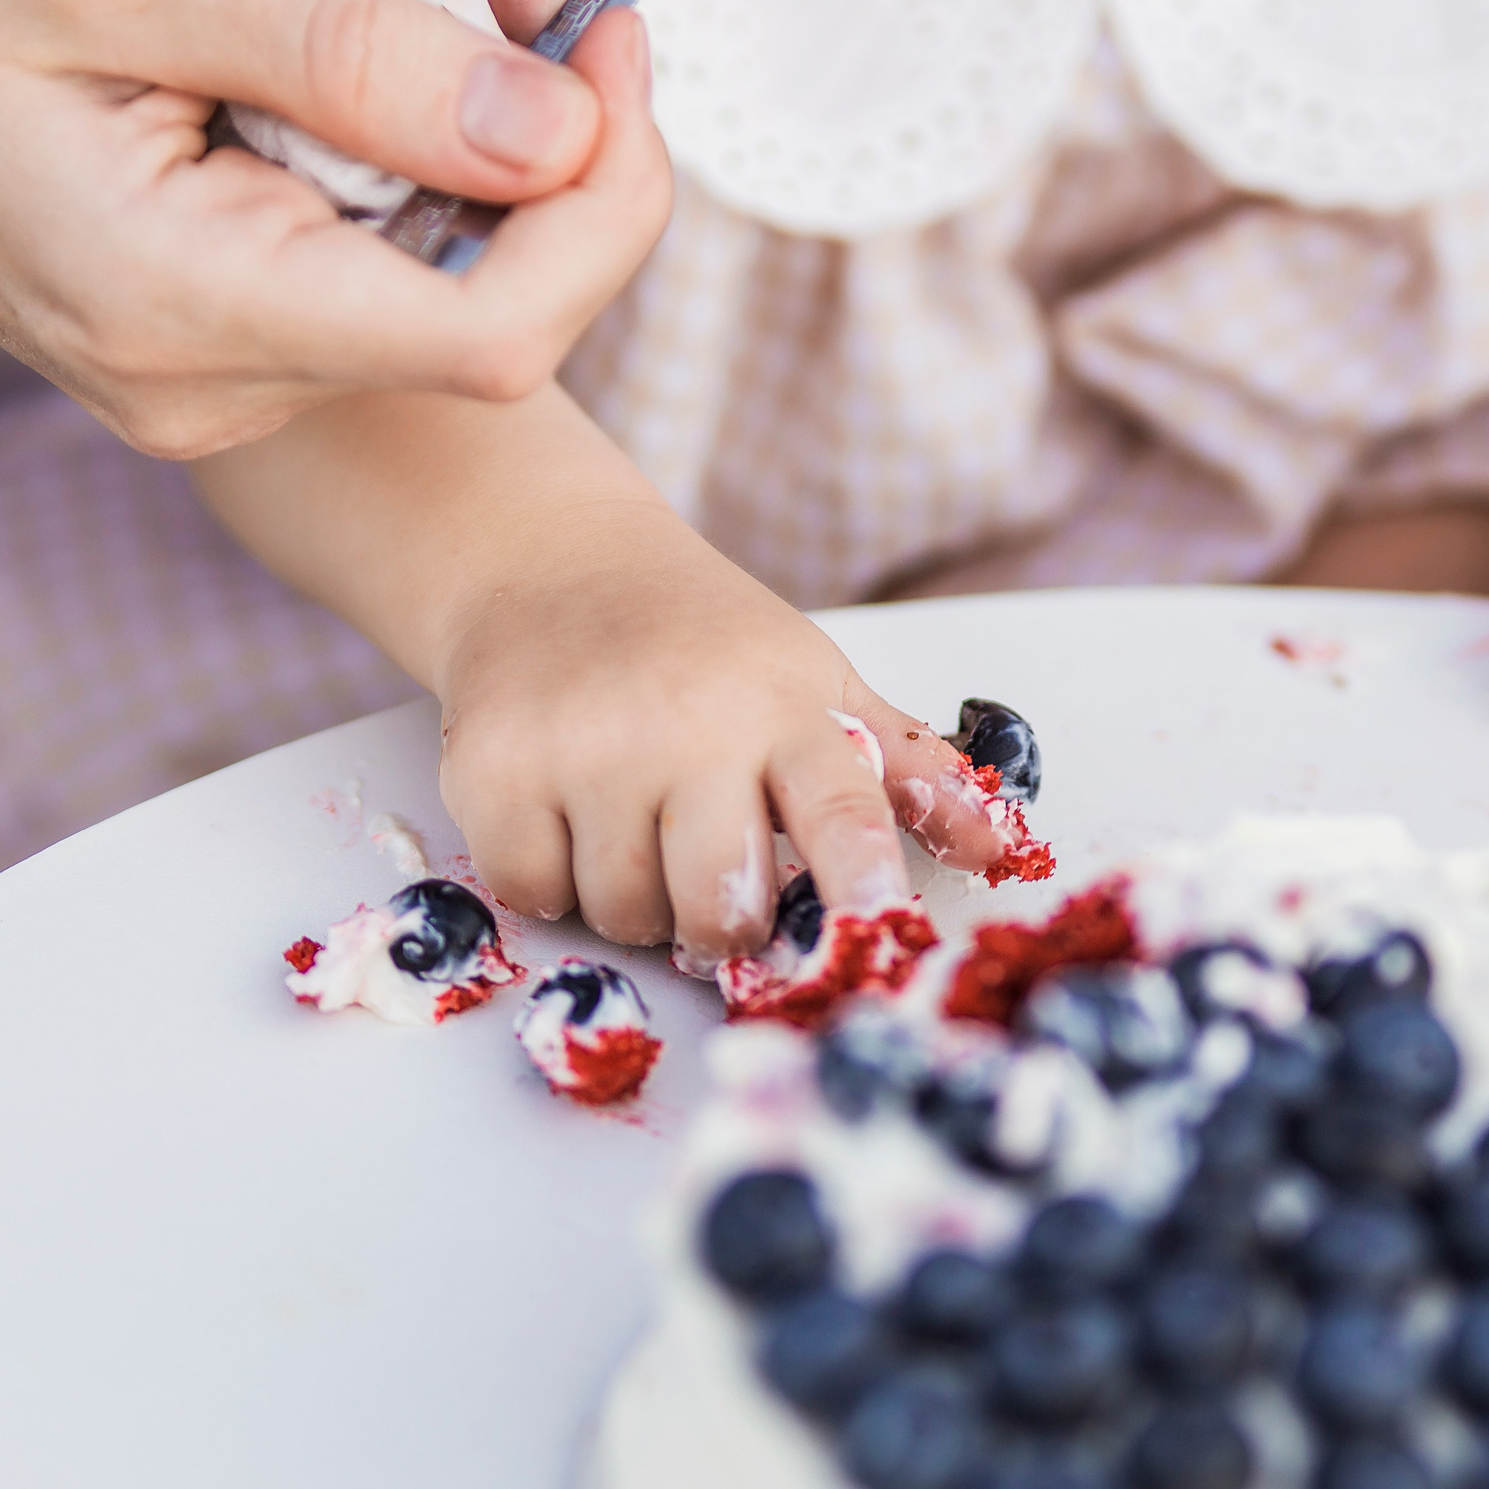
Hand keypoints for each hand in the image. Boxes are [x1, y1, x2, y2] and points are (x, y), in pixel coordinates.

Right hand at [0, 0, 668, 456]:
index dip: (603, 194)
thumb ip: (345, 57)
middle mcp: (224, 385)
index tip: (606, 41)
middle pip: (504, 305)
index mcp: (184, 308)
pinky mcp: (243, 345)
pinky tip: (390, 57)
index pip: (499, 335)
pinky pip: (396, 266)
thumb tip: (551, 133)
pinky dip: (431, 153)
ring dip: (502, 127)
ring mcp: (236, 381)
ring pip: (459, 280)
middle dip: (560, 127)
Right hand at [434, 499, 1006, 965]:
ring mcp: (582, 748)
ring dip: (632, 898)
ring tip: (632, 819)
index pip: (840, 807)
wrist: (548, 565)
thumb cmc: (701, 642)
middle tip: (709, 871)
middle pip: (718, 904)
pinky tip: (565, 811)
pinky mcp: (492, 770)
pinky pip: (535, 894)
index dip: (858, 876)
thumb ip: (904, 771)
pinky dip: (550, 878)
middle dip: (719, 919)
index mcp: (783, 708)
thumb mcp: (814, 683)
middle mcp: (685, 725)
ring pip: (623, 913)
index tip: (873, 924)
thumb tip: (996, 850)